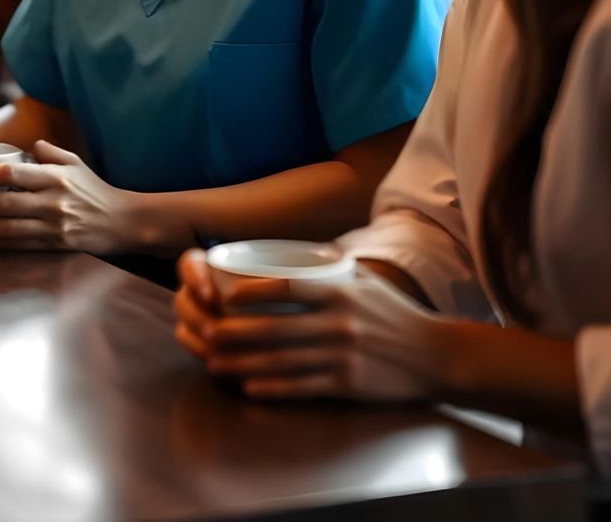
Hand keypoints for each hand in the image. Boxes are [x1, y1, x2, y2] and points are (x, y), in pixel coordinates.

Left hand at [0, 140, 142, 254]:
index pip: (11, 173)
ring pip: (5, 228)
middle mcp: (51, 202)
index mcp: (54, 177)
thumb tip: (28, 146)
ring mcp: (51, 226)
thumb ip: (49, 152)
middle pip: (3, 203)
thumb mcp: (75, 162)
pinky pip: (16, 245)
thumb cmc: (95, 189)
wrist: (123, 222)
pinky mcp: (52, 245)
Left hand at [174, 248, 443, 402]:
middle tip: (207, 333)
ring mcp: (342, 356)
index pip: (287, 286)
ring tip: (215, 362)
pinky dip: (272, 388)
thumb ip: (328, 268)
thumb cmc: (393, 313)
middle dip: (235, 332)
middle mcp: (338, 322)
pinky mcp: (347, 385)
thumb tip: (294, 253)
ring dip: (243, 363)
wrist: (435, 355)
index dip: (252, 292)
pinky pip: (301, 387)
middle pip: (275, 328)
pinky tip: (249, 387)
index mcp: (339, 291)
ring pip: (281, 361)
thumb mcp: (363, 280)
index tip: (225, 296)